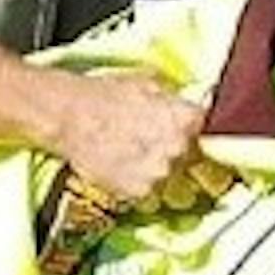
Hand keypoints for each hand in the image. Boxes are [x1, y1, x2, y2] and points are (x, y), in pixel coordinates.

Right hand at [43, 73, 204, 204]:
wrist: (67, 115)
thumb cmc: (101, 95)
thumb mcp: (145, 82)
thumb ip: (174, 98)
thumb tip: (190, 103)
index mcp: (185, 118)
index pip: (207, 128)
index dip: (192, 128)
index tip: (185, 130)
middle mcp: (178, 147)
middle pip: (188, 154)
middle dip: (173, 148)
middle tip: (147, 138)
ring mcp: (160, 172)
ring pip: (168, 174)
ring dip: (154, 166)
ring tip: (128, 150)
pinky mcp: (140, 191)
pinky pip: (147, 189)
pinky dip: (137, 180)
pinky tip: (119, 163)